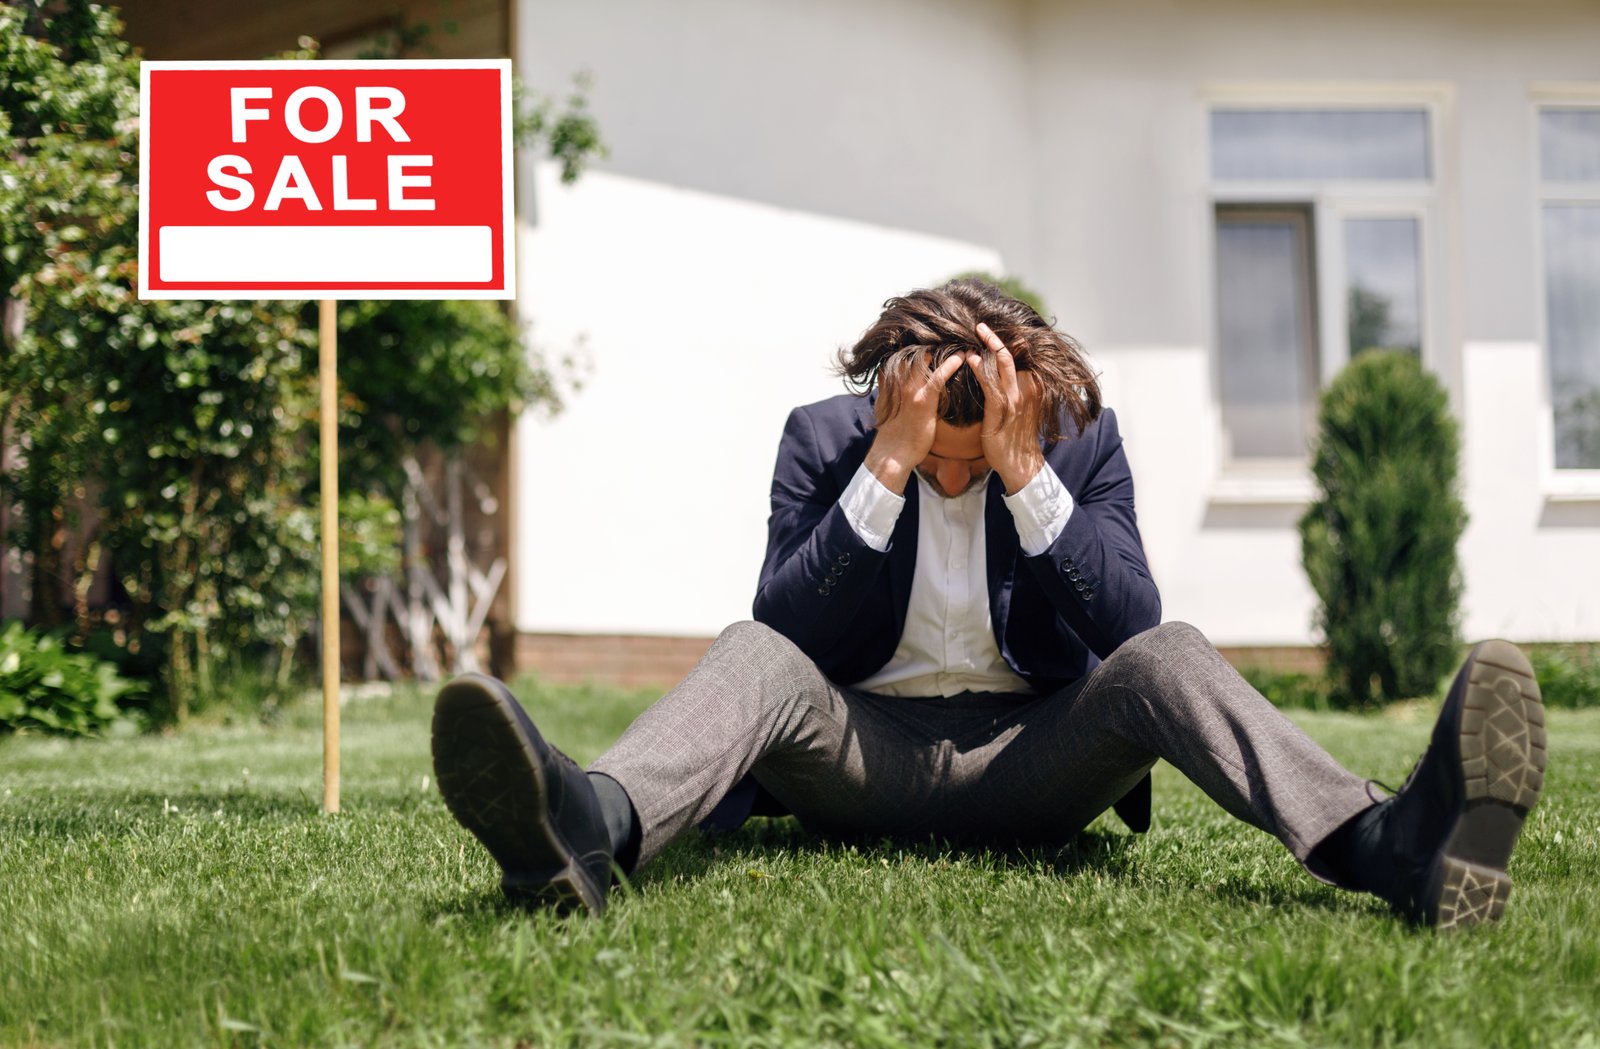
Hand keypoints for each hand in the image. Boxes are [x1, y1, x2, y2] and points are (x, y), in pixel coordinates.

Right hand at [864, 352, 966, 493]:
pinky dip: (951, 364)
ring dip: (945, 350)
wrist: (892, 454)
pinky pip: (938, 376)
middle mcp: (897, 381)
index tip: (935, 339)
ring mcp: (909, 389)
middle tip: (953, 336)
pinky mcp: (922, 399)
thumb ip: (888, 389)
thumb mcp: (885, 406)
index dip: (919, 345)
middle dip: (933, 343)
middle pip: (916, 352)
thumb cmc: (892, 433)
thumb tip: (887, 379)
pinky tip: (962, 358)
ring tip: (961, 343)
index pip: (904, 354)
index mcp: (888, 380)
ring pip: (928, 359)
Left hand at [969, 323, 1044, 495]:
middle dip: (995, 338)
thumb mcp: (1020, 410)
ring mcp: (1014, 398)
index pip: (1017, 358)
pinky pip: (990, 383)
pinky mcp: (1001, 409)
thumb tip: (1001, 377)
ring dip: (986, 347)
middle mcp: (1025, 389)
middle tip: (980, 325)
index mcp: (1031, 387)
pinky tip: (971, 359)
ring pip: (1001, 364)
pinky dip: (980, 368)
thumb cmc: (1015, 437)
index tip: (991, 333)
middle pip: (1010, 355)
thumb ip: (1013, 391)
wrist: (1020, 463)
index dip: (1004, 344)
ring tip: (974, 334)